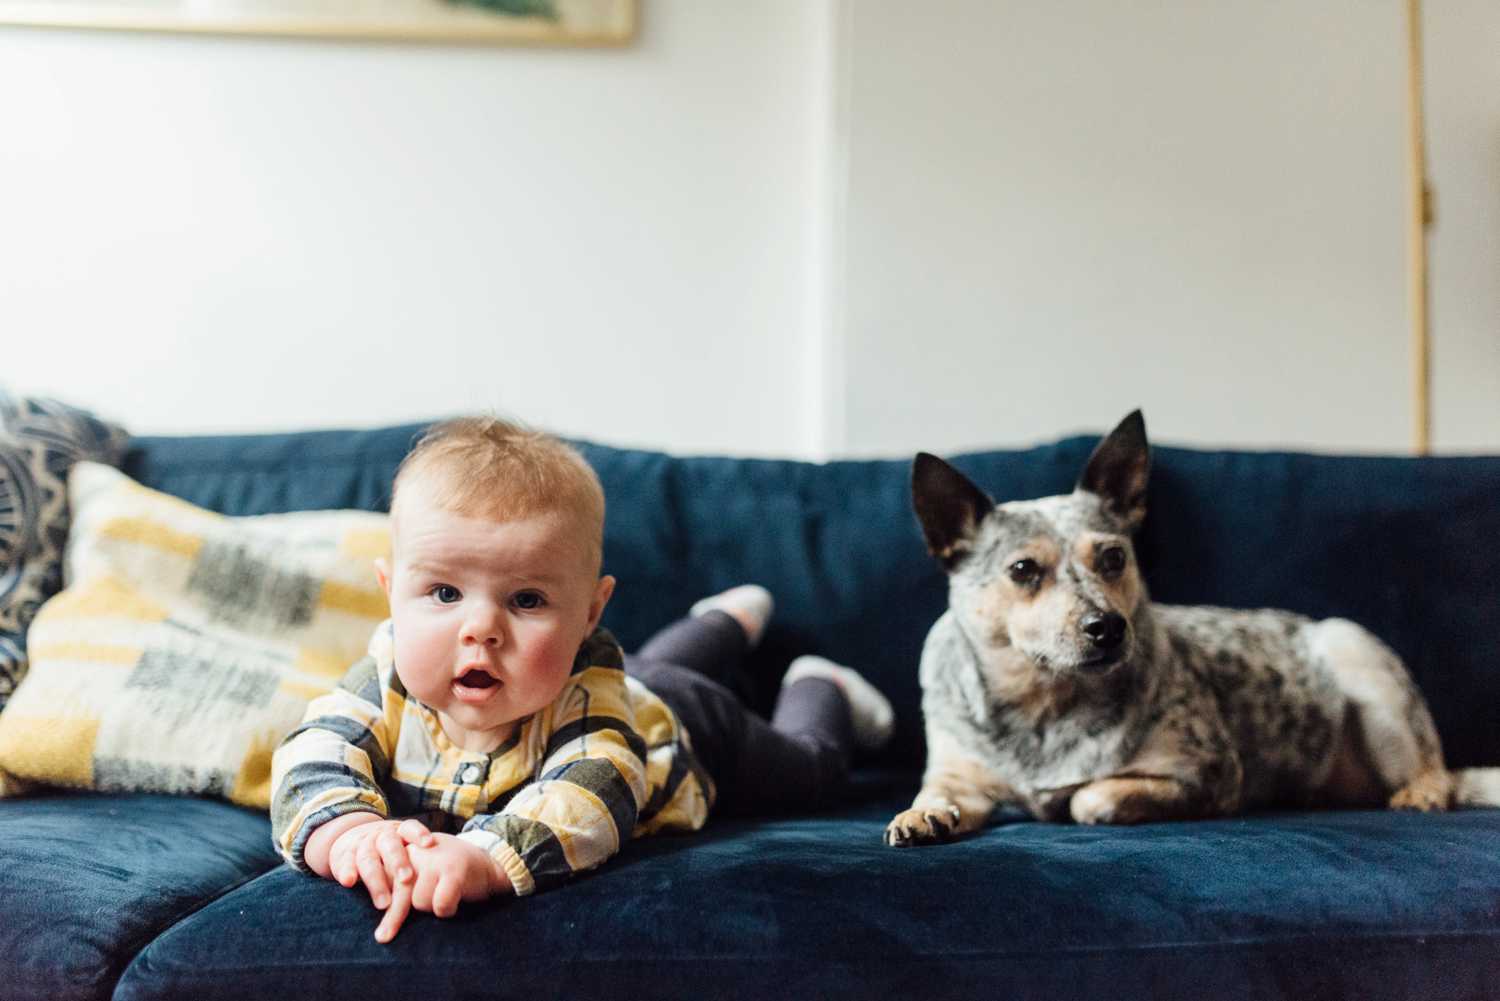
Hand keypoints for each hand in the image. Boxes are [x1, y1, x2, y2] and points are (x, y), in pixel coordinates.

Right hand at [327, 817, 434, 911]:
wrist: (353, 838)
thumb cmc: (390, 853)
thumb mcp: (405, 850)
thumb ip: (421, 862)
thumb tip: (446, 891)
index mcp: (399, 832)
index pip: (410, 828)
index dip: (419, 834)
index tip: (429, 843)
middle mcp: (381, 836)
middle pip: (390, 845)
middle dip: (398, 861)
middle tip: (407, 879)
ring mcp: (362, 845)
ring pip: (368, 858)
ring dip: (376, 880)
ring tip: (384, 903)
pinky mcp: (343, 855)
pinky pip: (345, 862)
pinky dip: (346, 871)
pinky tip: (349, 882)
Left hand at [374, 826, 509, 942]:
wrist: (487, 863)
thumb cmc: (448, 872)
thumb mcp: (420, 870)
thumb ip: (399, 881)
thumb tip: (377, 911)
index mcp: (404, 848)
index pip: (384, 878)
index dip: (381, 901)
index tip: (375, 925)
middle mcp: (416, 850)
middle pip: (399, 892)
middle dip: (393, 917)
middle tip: (383, 937)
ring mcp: (435, 859)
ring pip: (419, 902)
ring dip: (431, 907)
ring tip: (444, 895)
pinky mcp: (453, 870)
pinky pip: (440, 904)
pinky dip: (448, 909)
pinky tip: (456, 900)